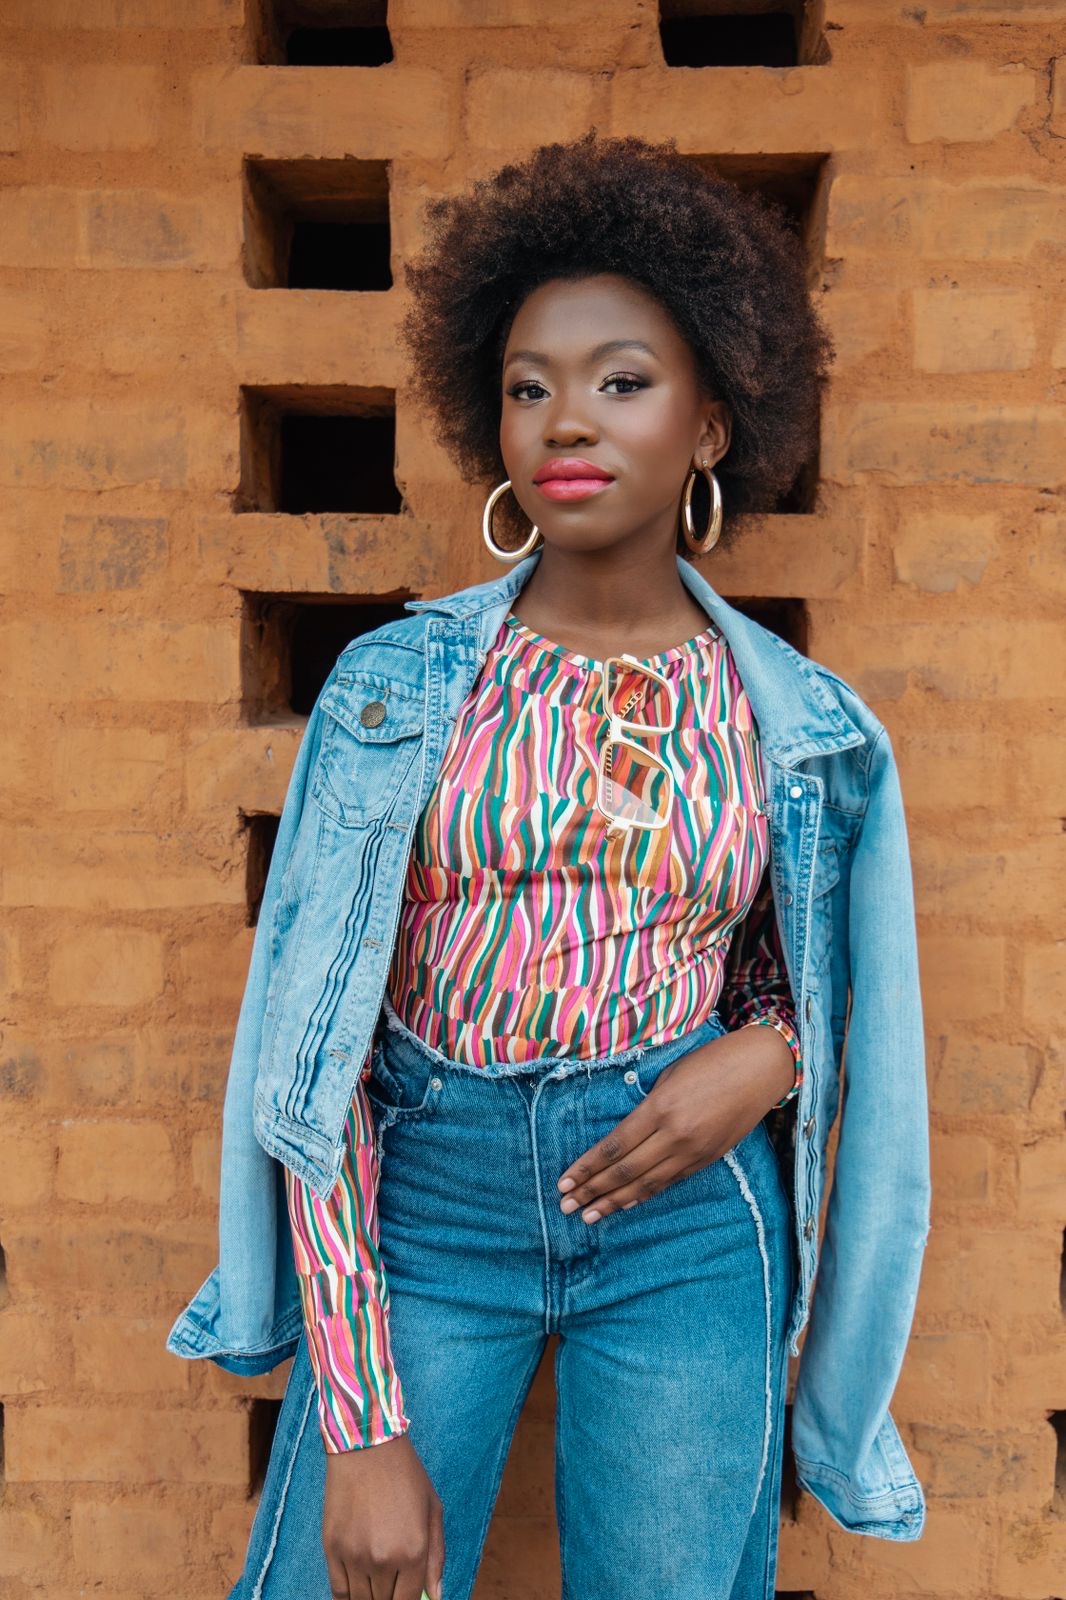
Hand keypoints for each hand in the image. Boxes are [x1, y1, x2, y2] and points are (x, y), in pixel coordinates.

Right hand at [323, 1431, 444, 1599]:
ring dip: (371, 1597)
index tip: (407, 1595)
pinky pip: (339, 1592)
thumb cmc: (405, 1475)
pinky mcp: (331, 1549)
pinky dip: (348, 1597)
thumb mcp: (432, 1510)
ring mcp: (355, 1556)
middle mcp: (383, 1560)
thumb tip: (435, 1596)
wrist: (366, 1446)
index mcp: (413, 1551)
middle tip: (393, 1582)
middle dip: (390, 1597)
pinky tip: (357, 1588)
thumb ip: (436, 1557)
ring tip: (377, 1580)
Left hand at [556, 1024, 795, 1223]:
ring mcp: (693, 1151)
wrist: (760, 1070)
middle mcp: (675, 1136)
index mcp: (661, 1109)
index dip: (587, 1167)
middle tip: (565, 1206)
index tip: (564, 1181)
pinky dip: (644, 1194)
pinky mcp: (707, 1159)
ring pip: (646, 1183)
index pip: (615, 1147)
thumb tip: (625, 1135)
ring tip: (589, 1215)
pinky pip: (669, 1182)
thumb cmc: (712, 1061)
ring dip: (614, 1201)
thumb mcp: (670, 1076)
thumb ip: (647, 1108)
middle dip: (592, 1190)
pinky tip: (626, 1203)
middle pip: (625, 1170)